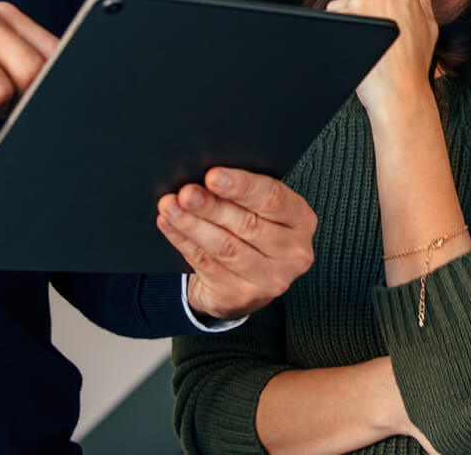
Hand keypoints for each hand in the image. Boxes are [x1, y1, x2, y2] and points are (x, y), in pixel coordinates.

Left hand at [156, 167, 316, 320]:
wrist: (245, 281)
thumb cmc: (253, 232)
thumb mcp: (261, 210)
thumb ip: (245, 194)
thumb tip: (207, 176)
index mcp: (301, 220)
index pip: (273, 199)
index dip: (241, 186)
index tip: (212, 176)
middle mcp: (293, 252)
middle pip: (248, 224)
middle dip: (211, 206)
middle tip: (186, 193)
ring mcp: (269, 279)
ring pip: (225, 247)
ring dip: (193, 225)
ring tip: (171, 207)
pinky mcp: (240, 296)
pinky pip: (206, 264)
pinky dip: (183, 241)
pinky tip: (169, 225)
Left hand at [324, 0, 437, 115]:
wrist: (399, 89)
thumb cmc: (414, 61)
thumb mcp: (429, 25)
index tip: (370, 11)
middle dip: (356, 7)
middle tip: (370, 33)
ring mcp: (364, 2)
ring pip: (340, 1)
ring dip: (345, 18)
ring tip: (362, 40)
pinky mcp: (348, 16)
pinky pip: (331, 14)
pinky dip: (336, 26)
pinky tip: (352, 42)